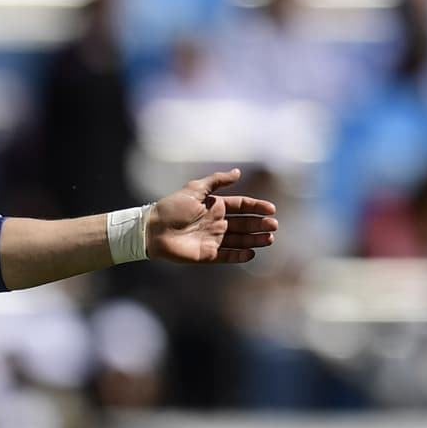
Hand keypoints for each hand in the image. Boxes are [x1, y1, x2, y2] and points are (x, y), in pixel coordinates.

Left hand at [147, 169, 276, 262]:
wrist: (153, 229)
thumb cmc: (171, 207)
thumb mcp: (195, 189)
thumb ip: (216, 181)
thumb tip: (238, 171)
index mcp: (215, 206)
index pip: (241, 206)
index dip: (256, 207)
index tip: (271, 209)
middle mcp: (217, 223)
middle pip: (244, 224)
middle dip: (259, 225)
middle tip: (274, 226)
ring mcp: (213, 240)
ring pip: (240, 240)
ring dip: (255, 240)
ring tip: (269, 239)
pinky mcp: (208, 255)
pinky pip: (228, 256)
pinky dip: (240, 256)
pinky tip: (252, 253)